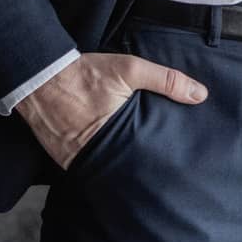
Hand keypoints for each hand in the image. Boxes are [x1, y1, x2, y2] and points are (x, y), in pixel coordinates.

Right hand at [15, 51, 207, 169]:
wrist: (40, 77)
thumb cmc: (86, 73)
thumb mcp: (130, 69)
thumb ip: (166, 81)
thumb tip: (201, 95)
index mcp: (118, 134)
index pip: (148, 158)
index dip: (162, 162)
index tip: (178, 163)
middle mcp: (98, 153)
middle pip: (129, 169)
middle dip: (144, 169)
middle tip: (164, 172)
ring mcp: (79, 161)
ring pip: (109, 172)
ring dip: (121, 169)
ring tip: (139, 170)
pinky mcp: (65, 161)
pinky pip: (88, 168)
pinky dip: (99, 166)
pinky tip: (111, 161)